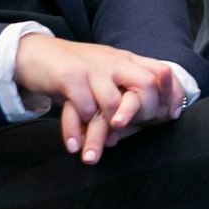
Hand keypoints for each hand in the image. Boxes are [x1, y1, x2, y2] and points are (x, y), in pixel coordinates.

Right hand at [13, 36, 183, 163]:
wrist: (36, 54)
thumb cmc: (75, 72)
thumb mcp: (106, 75)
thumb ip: (126, 91)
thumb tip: (153, 118)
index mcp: (126, 61)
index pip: (160, 71)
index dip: (172, 93)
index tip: (172, 116)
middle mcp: (114, 62)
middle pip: (145, 85)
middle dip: (144, 113)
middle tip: (130, 132)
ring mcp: (93, 68)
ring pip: (112, 103)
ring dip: (105, 132)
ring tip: (94, 154)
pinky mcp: (70, 76)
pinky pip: (83, 107)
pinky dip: (78, 130)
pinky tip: (75, 145)